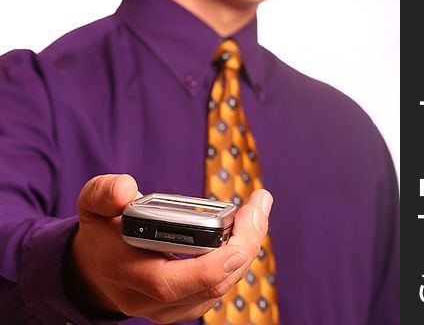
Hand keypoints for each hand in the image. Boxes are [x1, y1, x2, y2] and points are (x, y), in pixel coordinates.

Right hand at [65, 174, 272, 322]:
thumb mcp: (92, 204)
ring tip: (258, 210)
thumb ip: (104, 193)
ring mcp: (169, 308)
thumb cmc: (100, 232)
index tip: (241, 222)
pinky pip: (220, 286)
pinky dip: (238, 257)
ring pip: (221, 288)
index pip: (171, 282)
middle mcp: (150, 300)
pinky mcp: (185, 305)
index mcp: (126, 274)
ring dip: (246, 249)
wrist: (96, 269)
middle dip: (244, 245)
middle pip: (210, 285)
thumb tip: (127, 188)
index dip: (212, 262)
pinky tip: (247, 228)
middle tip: (260, 205)